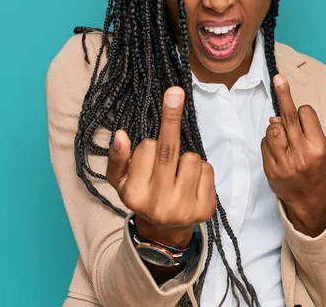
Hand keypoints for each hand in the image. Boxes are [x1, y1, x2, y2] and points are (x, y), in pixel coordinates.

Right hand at [106, 86, 216, 247]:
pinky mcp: (206, 209)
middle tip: (175, 92)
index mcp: (135, 195)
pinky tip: (192, 182)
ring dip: (186, 158)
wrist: (165, 232)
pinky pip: (208, 169)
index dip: (150, 145)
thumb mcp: (122, 182)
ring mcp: (184, 208)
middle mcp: (159, 204)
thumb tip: (120, 135)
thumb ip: (118, 159)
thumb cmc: (143, 196)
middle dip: (172, 117)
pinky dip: (201, 170)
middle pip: (169, 150)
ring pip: (192, 157)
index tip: (150, 149)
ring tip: (179, 174)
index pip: (147, 149)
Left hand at [260, 74, 325, 235]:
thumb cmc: (314, 168)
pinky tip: (278, 152)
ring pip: (272, 128)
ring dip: (275, 127)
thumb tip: (276, 116)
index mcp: (318, 146)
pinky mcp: (270, 169)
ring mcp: (284, 162)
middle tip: (279, 78)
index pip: (306, 113)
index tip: (302, 116)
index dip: (302, 112)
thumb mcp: (319, 148)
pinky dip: (269, 142)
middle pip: (288, 116)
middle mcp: (301, 153)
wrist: (308, 199)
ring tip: (283, 138)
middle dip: (283, 94)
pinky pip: (264, 143)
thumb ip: (303, 129)